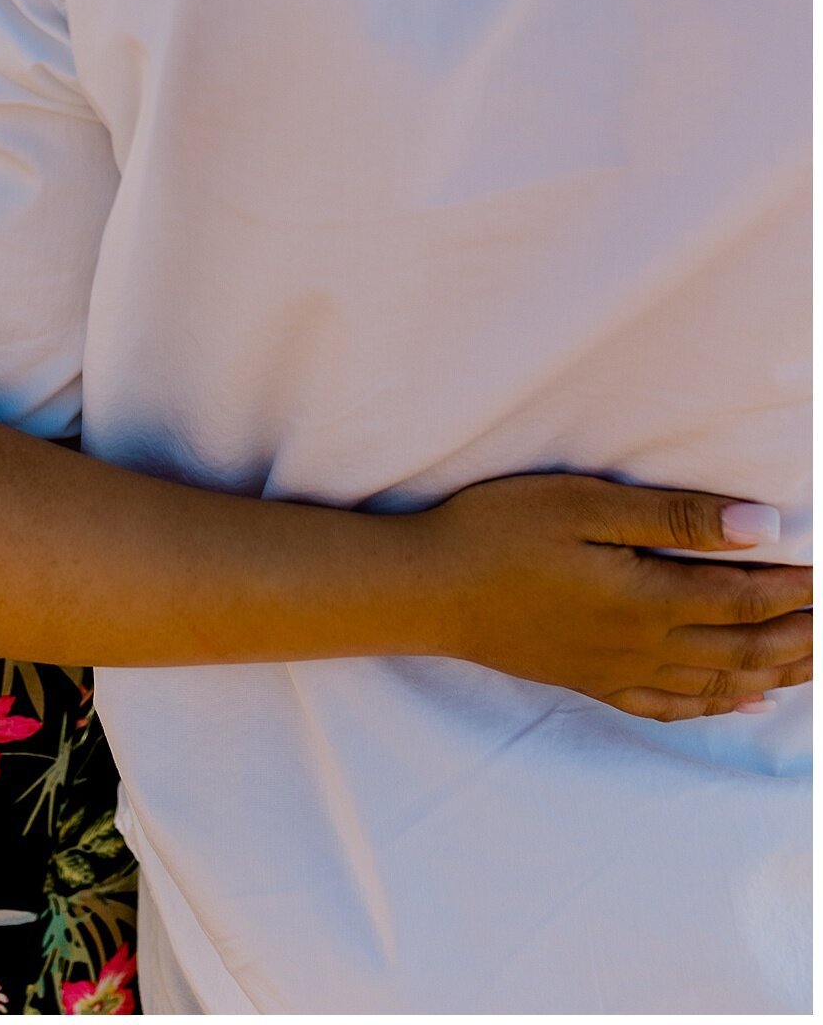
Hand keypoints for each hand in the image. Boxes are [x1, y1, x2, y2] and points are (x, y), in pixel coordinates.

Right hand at [416, 473, 810, 719]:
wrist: (430, 590)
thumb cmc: (500, 532)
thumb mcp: (586, 507)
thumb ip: (675, 519)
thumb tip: (760, 529)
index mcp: (649, 600)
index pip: (746, 597)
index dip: (798, 587)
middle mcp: (645, 647)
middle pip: (745, 647)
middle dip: (802, 636)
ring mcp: (619, 672)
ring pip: (721, 681)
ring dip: (777, 671)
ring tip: (817, 660)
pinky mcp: (593, 682)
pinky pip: (675, 706)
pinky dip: (721, 704)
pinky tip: (746, 699)